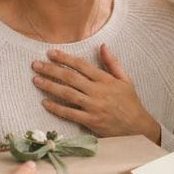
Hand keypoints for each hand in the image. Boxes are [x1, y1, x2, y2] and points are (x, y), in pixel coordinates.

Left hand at [31, 44, 161, 143]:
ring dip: (50, 86)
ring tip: (36, 79)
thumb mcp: (125, 80)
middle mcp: (98, 92)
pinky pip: (70, 113)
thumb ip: (112, 63)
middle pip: (70, 78)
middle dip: (51, 69)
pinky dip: (56, 108)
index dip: (65, 58)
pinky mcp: (91, 122)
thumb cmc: (130, 103)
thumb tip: (102, 45)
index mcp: (106, 80)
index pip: (81, 65)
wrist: (138, 128)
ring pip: (68, 94)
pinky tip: (45, 102)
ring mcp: (94, 107)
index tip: (50, 53)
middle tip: (36, 64)